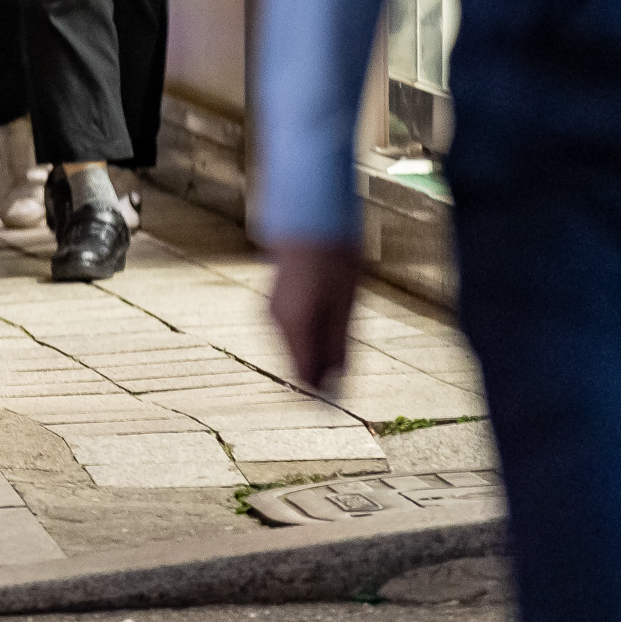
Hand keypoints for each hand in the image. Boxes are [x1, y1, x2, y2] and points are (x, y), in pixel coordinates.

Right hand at [268, 240, 362, 389]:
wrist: (310, 219)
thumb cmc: (335, 260)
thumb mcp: (346, 306)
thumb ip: (338, 346)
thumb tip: (335, 384)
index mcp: (296, 325)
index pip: (304, 377)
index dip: (322, 395)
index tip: (339, 402)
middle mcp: (277, 322)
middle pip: (298, 364)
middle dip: (322, 372)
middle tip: (348, 366)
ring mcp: (272, 312)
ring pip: (295, 349)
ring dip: (317, 352)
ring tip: (342, 334)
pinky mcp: (275, 304)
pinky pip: (292, 333)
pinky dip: (310, 337)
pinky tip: (327, 321)